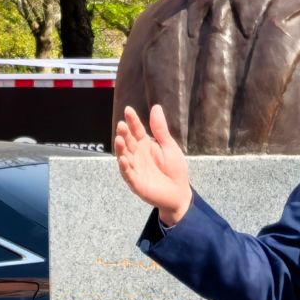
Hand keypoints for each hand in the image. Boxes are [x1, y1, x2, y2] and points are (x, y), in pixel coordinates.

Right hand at [114, 106, 192, 225]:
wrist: (180, 192)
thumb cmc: (174, 169)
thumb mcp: (169, 146)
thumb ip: (160, 129)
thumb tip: (156, 107)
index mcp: (145, 145)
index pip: (137, 130)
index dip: (132, 121)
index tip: (128, 111)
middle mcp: (137, 155)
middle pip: (128, 142)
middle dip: (124, 134)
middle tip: (122, 125)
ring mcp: (135, 169)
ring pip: (125, 157)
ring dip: (121, 149)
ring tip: (119, 139)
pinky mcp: (136, 183)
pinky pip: (129, 175)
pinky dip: (125, 168)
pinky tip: (124, 160)